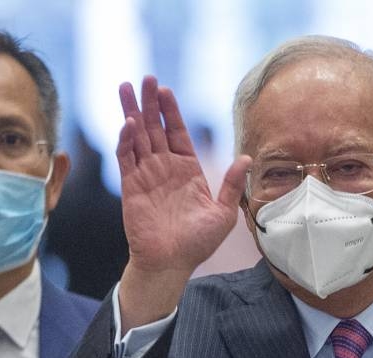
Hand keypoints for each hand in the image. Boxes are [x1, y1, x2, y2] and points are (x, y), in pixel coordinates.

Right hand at [115, 76, 249, 330]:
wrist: (172, 263)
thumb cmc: (198, 243)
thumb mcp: (224, 213)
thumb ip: (231, 184)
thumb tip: (246, 158)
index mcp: (187, 170)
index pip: (177, 132)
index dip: (170, 111)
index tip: (165, 90)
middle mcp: (165, 168)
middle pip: (154, 128)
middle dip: (148, 103)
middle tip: (144, 78)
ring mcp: (146, 176)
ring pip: (136, 137)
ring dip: (131, 113)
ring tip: (125, 88)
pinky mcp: (132, 187)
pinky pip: (126, 159)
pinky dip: (126, 141)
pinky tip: (128, 124)